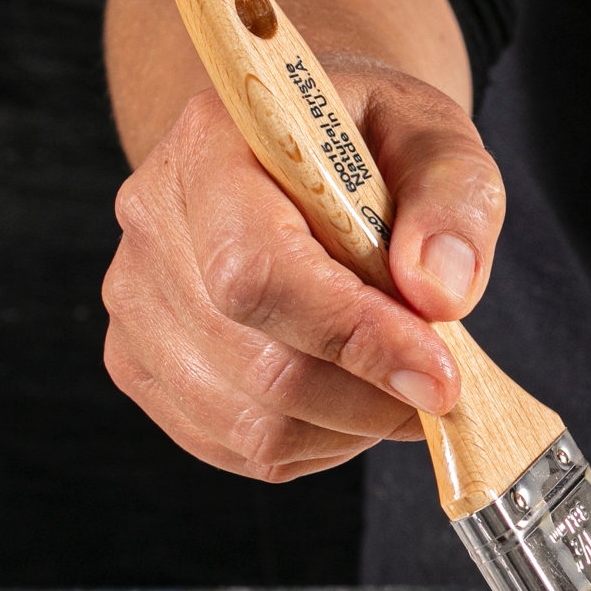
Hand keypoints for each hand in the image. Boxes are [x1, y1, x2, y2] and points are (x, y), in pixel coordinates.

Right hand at [103, 58, 505, 479]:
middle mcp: (154, 222)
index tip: (441, 378)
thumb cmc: (374, 149)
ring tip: (396, 382)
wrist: (306, 157)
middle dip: (372, 397)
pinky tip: (350, 396)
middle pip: (261, 367)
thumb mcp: (438, 142)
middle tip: (439, 385)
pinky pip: (240, 448)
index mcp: (213, 147)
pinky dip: (317, 444)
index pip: (259, 274)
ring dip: (351, 427)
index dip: (356, 339)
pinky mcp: (144, 364)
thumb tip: (439, 292)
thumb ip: (454, 203)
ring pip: (253, 424)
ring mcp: (136, 300)